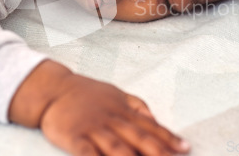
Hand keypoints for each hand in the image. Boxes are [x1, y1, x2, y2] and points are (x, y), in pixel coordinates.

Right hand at [40, 74, 190, 155]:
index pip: (150, 126)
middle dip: (157, 152)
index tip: (185, 149)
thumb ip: (137, 106)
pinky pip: (86, 153)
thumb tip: (156, 119)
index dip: (168, 138)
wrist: (53, 89)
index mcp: (122, 110)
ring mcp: (92, 128)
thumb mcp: (116, 93)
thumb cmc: (86, 94)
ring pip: (116, 147)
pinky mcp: (74, 137)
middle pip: (138, 137)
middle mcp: (111, 119)